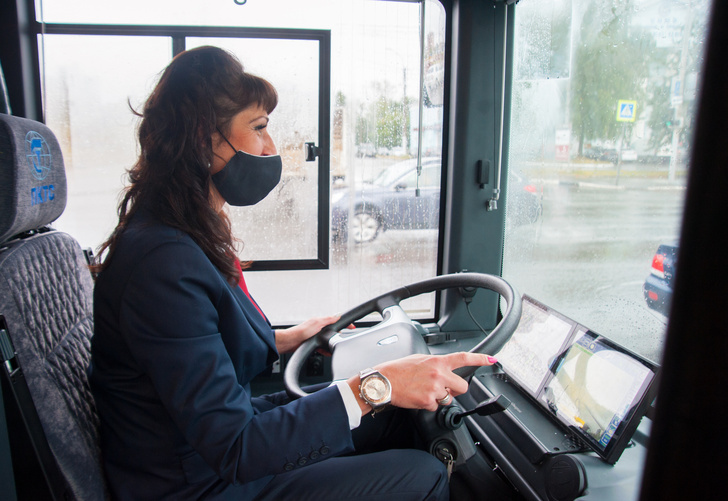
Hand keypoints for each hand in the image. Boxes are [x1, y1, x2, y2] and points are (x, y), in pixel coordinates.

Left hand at [274, 315, 340, 353]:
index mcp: (320, 321)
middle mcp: (318, 328)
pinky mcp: (313, 344)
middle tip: (342, 339)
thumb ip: (328, 319)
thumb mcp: (317, 323)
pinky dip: (326, 350)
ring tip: (334, 347)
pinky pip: (323, 347)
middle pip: (332, 332)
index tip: (352, 326)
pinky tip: (328, 352)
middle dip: (338, 335)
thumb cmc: (301, 331)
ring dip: (331, 344)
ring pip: (328, 340)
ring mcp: (316, 336)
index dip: (344, 324)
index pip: (335, 321)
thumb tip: (338, 316)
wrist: (291, 342)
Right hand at [348, 352, 497, 413]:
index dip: (480, 359)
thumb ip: (435, 365)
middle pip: (462, 387)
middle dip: (455, 390)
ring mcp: (434, 388)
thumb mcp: (419, 360)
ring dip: (439, 398)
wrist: (383, 381)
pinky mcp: (428, 401)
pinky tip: (417, 397)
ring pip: (448, 399)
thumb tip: (445, 371)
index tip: (491, 360)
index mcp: (437, 361)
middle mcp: (439, 374)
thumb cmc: (398, 370)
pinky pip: (435, 407)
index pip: (463, 358)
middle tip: (442, 388)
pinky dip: (428, 405)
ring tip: (423, 391)